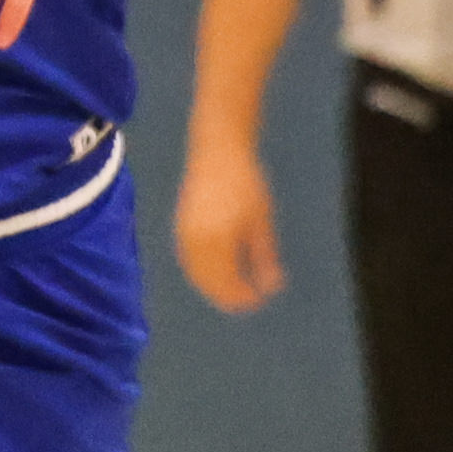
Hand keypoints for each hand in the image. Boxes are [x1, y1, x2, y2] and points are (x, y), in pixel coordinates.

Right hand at [174, 141, 282, 312]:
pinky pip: (188, 262)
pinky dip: (201, 274)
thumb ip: (265, 256)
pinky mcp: (180, 229)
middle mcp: (196, 242)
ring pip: (196, 275)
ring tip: (234, 289)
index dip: (243, 296)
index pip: (228, 282)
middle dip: (228, 295)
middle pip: (210, 283)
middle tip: (248, 299)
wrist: (217, 152)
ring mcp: (184, 236)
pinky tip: (216, 273)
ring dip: (213, 287)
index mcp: (218, 241)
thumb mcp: (261, 220)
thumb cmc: (245, 183)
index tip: (260, 299)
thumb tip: (272, 286)